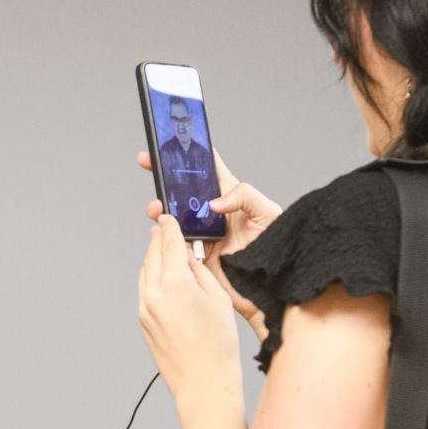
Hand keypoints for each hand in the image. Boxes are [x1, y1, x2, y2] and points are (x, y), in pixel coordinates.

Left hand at [138, 214, 241, 401]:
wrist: (202, 380)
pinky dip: (152, 279)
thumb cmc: (217, 344)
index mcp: (176, 284)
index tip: (168, 218)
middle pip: (152, 254)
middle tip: (166, 230)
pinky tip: (166, 281)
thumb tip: (186, 256)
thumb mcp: (217, 298)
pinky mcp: (142, 321)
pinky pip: (144, 290)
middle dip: (159, 240)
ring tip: (168, 255)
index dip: (170, 227)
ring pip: (145, 271)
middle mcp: (154, 294)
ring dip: (154, 259)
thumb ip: (198, 271)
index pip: (169, 244)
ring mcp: (144, 309)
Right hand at [139, 150, 280, 338]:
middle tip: (149, 163)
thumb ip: (245, 196)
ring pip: (174, 216)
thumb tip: (215, 202)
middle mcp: (214, 214)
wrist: (271, 287)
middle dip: (164, 177)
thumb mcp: (269, 213)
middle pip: (184, 190)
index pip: (210, 169)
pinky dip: (162, 235)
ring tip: (156, 207)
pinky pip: (173, 243)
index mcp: (231, 198)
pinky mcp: (196, 255)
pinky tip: (159, 230)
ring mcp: (202, 234)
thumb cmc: (278, 248)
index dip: (192, 154)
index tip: (174, 141)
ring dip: (161, 208)